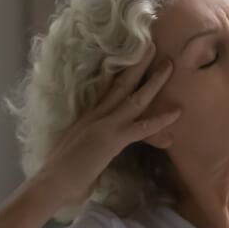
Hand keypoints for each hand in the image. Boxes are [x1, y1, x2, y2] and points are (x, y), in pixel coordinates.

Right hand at [32, 42, 180, 207]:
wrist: (52, 181)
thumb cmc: (60, 171)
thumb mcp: (77, 146)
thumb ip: (89, 139)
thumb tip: (97, 143)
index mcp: (88, 115)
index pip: (107, 89)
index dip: (121, 73)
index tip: (132, 58)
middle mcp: (96, 114)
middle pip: (120, 84)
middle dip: (138, 65)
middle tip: (152, 45)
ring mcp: (105, 124)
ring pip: (134, 98)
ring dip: (153, 81)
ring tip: (169, 65)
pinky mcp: (112, 138)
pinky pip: (142, 127)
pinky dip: (161, 119)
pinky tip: (177, 112)